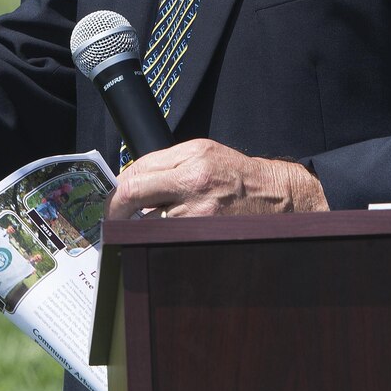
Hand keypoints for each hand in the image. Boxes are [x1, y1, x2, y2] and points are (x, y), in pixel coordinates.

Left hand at [106, 139, 327, 218]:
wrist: (276, 195)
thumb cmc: (236, 174)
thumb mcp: (202, 153)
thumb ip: (166, 163)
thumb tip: (131, 181)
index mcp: (191, 156)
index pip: (137, 172)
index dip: (118, 188)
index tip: (114, 198)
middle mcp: (194, 181)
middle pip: (135, 195)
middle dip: (118, 209)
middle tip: (114, 218)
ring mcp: (200, 211)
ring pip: (149, 221)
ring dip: (145, 224)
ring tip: (158, 222)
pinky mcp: (206, 233)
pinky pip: (170, 237)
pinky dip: (164, 236)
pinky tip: (173, 233)